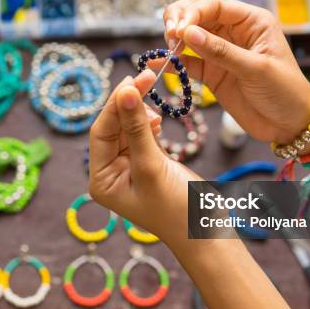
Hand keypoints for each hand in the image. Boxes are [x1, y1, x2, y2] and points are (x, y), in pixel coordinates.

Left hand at [89, 70, 200, 247]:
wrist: (208, 233)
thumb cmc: (178, 209)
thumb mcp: (152, 166)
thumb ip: (137, 129)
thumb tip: (123, 92)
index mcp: (101, 180)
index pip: (101, 133)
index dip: (115, 105)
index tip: (131, 80)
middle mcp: (110, 174)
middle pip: (113, 127)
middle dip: (127, 103)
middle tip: (145, 75)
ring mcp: (128, 168)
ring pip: (128, 128)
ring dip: (139, 110)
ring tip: (152, 92)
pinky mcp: (147, 164)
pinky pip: (142, 135)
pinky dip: (149, 123)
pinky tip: (157, 119)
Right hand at [164, 0, 309, 147]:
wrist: (289, 125)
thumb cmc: (284, 92)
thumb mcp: (255, 69)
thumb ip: (221, 52)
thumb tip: (187, 33)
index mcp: (251, 21)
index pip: (214, 5)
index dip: (192, 13)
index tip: (178, 30)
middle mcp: (233, 31)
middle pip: (197, 12)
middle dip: (179, 20)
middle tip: (170, 37)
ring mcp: (219, 52)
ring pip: (188, 34)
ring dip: (173, 38)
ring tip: (168, 51)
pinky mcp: (211, 72)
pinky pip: (187, 61)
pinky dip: (171, 61)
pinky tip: (155, 63)